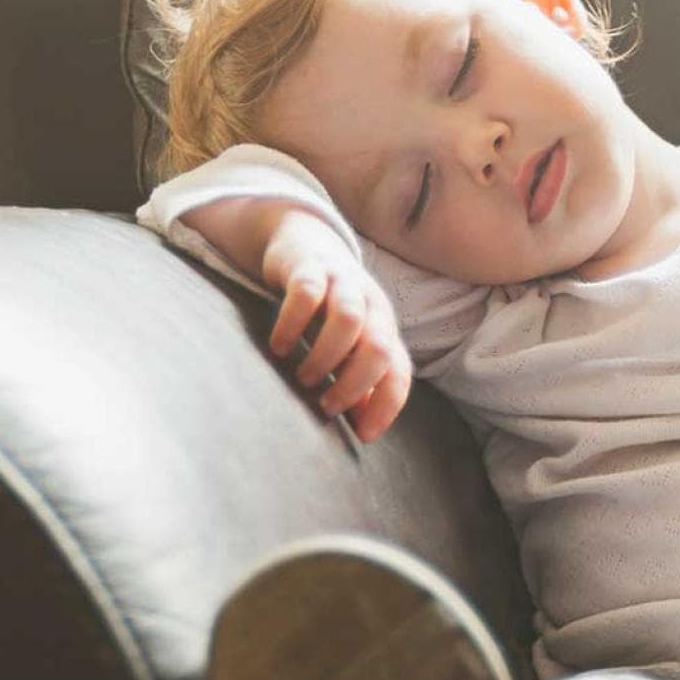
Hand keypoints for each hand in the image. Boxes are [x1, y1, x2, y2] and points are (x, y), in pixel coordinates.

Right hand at [260, 211, 412, 443]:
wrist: (306, 244)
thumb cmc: (328, 308)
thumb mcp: (349, 344)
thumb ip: (359, 378)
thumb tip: (363, 424)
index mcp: (385, 329)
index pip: (400, 373)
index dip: (386, 407)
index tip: (362, 435)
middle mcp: (372, 306)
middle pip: (379, 349)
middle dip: (354, 385)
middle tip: (326, 406)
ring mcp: (344, 284)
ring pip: (349, 321)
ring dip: (326, 358)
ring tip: (304, 378)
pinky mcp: (311, 268)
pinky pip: (307, 293)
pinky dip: (292, 324)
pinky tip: (279, 346)